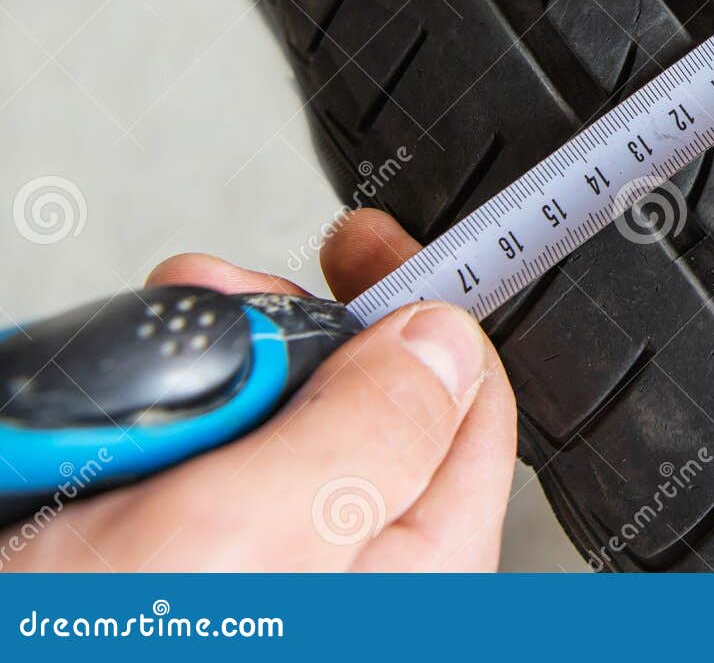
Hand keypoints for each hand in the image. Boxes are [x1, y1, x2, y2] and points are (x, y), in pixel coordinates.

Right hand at [0, 211, 514, 570]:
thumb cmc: (94, 659)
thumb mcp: (243, 542)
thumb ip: (368, 436)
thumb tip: (442, 342)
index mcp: (413, 577)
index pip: (468, 406)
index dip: (421, 305)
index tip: (361, 242)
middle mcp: (350, 582)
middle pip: (364, 403)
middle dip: (286, 337)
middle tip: (210, 307)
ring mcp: (260, 579)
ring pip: (268, 429)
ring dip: (204, 384)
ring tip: (124, 406)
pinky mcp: (176, 573)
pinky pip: (195, 473)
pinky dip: (151, 433)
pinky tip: (99, 443)